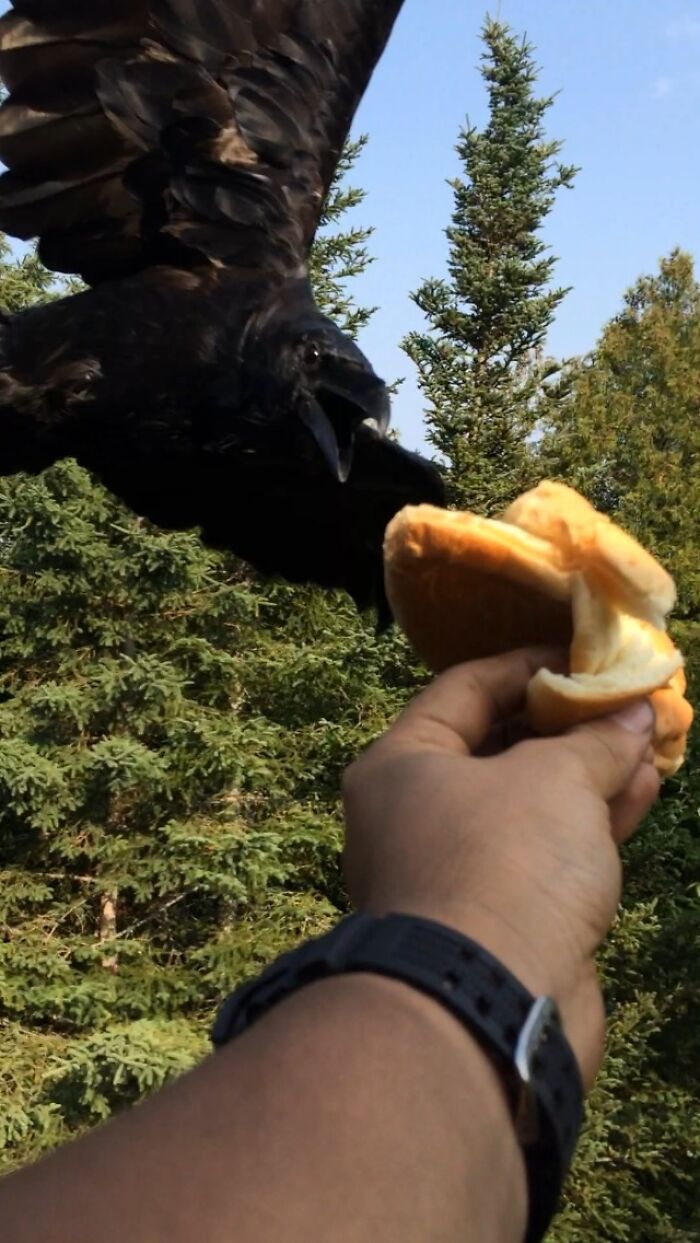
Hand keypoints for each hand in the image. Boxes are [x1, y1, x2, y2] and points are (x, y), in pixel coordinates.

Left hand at [342, 647, 659, 1085]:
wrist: (490, 1007)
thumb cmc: (504, 862)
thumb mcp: (554, 779)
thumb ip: (596, 740)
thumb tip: (635, 713)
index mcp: (401, 764)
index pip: (464, 689)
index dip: (528, 665)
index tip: (584, 654)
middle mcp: (417, 814)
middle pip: (497, 746)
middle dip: (566, 722)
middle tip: (624, 697)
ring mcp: (459, 870)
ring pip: (531, 802)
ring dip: (590, 769)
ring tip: (647, 736)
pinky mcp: (501, 917)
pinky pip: (549, 850)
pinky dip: (593, 818)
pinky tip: (645, 785)